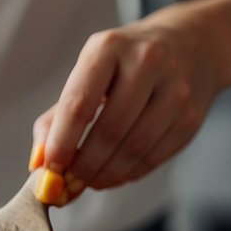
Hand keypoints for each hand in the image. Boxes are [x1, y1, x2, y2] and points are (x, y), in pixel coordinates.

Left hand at [32, 13, 225, 200]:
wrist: (191, 45)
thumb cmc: (127, 63)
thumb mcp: (89, 72)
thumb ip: (58, 117)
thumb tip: (40, 163)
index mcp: (110, 47)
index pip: (79, 103)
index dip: (61, 143)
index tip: (49, 170)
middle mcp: (146, 62)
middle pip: (109, 131)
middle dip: (83, 166)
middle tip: (67, 185)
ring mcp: (175, 90)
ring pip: (134, 149)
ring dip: (105, 175)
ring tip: (88, 182)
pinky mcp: (191, 117)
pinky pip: (154, 157)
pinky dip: (128, 174)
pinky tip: (113, 175)